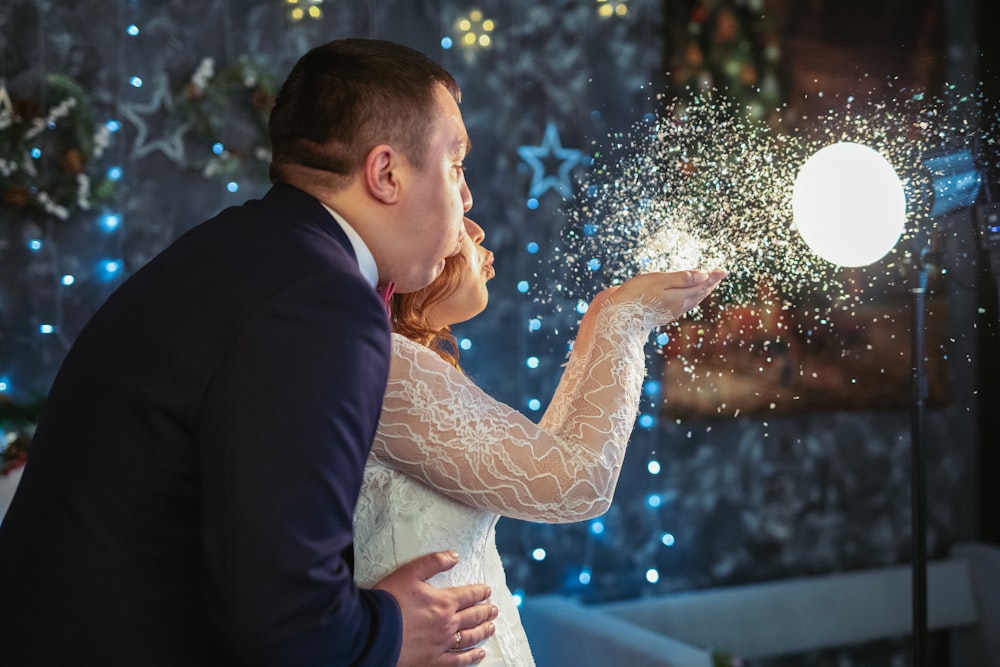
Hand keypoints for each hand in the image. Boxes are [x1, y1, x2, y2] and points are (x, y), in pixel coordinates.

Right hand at [375, 550, 496, 666]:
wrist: (374, 632)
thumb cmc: (389, 601)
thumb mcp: (410, 572)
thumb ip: (434, 562)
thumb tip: (454, 556)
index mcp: (444, 602)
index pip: (468, 595)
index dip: (480, 592)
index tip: (487, 591)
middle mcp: (448, 624)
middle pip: (473, 617)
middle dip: (485, 611)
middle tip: (494, 609)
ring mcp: (442, 644)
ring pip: (470, 638)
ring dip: (483, 631)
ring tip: (491, 628)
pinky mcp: (433, 661)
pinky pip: (458, 661)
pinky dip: (471, 657)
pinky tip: (479, 655)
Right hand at [609, 269, 726, 325]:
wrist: (619, 317)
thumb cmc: (636, 295)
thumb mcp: (659, 281)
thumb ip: (681, 278)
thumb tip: (703, 276)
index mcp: (681, 297)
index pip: (702, 285)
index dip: (713, 277)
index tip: (724, 270)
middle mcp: (679, 306)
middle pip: (700, 293)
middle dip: (710, 283)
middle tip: (719, 274)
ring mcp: (672, 312)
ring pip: (693, 300)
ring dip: (702, 290)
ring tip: (708, 283)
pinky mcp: (664, 314)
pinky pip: (684, 304)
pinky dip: (691, 296)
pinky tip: (688, 294)